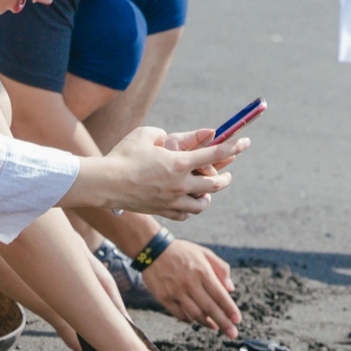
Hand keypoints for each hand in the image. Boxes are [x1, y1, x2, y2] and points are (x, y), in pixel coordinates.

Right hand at [96, 127, 235, 218]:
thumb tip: (189, 139)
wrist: (105, 183)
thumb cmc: (124, 155)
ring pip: (202, 204)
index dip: (234, 147)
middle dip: (224, 177)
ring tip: (205, 190)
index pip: (216, 154)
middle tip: (226, 174)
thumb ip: (172, 135)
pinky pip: (185, 215)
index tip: (245, 142)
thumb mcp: (147, 135)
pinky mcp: (162, 212)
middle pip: (215, 184)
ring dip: (208, 195)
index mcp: (179, 163)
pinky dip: (190, 208)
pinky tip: (186, 201)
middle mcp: (180, 184)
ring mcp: (172, 201)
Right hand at [140, 237, 241, 337]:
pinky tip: (195, 320)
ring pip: (195, 314)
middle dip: (223, 323)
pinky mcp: (164, 297)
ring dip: (207, 323)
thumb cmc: (182, 251)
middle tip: (233, 334)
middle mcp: (190, 283)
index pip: (220, 295)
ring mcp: (176, 292)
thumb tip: (230, 289)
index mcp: (202, 272)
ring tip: (215, 326)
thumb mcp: (204, 253)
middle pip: (210, 308)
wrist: (152, 249)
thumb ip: (221, 269)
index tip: (237, 320)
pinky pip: (179, 314)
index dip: (230, 309)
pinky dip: (189, 319)